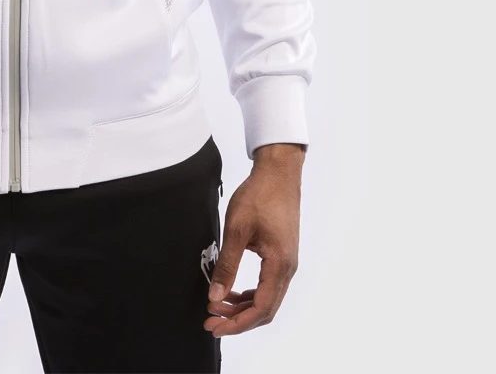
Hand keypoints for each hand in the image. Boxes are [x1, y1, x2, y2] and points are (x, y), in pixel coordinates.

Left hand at [204, 142, 303, 337]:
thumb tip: (214, 296)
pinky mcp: (281, 255)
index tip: (214, 326)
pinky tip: (232, 292)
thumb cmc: (259, 195)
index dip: (237, 323)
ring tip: (217, 307)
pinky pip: (267, 285)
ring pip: (267, 299)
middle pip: (265, 309)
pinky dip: (249, 294)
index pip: (260, 309)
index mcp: (279, 265)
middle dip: (238, 320)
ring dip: (242, 307)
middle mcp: (287, 269)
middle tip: (211, 323)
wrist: (278, 173)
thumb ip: (227, 264)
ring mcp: (286, 263)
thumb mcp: (237, 229)